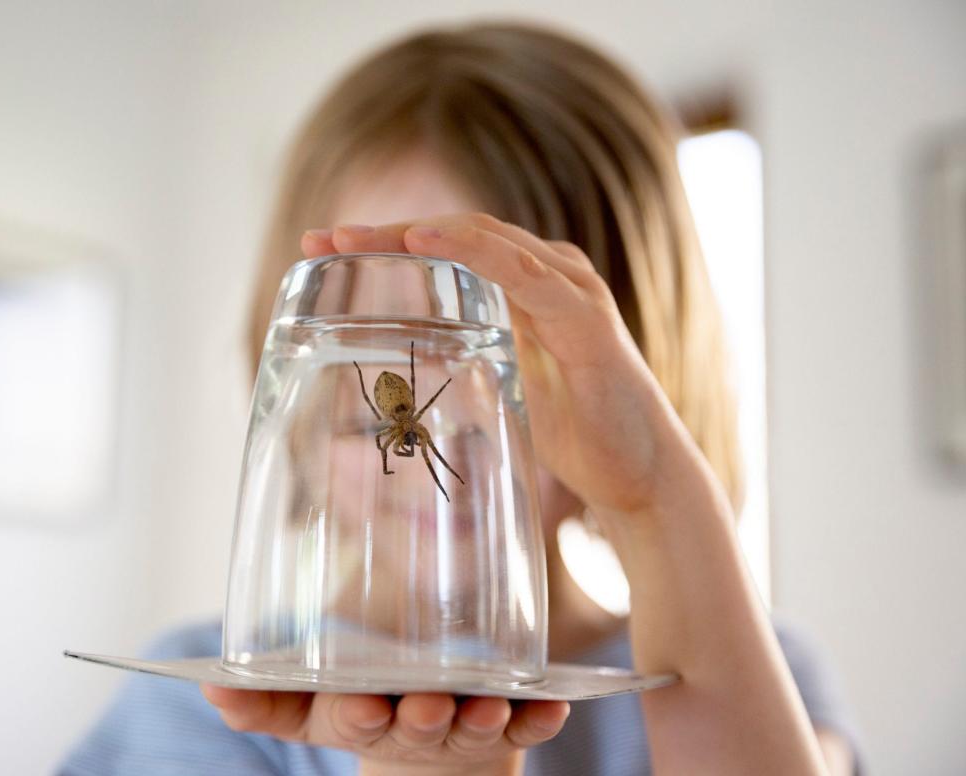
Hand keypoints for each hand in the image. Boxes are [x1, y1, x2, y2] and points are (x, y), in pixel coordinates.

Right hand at [200, 686, 568, 772]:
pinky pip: (533, 723)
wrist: (431, 742)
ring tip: (495, 707)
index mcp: (364, 717)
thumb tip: (206, 684)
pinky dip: (543, 717)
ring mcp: (466, 725)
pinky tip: (557, 705)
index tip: (360, 704)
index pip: (353, 718)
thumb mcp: (309, 709)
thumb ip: (263, 698)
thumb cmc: (365, 706)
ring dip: (486, 718)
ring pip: (476, 724)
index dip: (356, 713)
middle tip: (430, 704)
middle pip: (419, 723)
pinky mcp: (510, 722)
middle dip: (424, 717)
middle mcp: (416, 725)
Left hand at [302, 214, 691, 514]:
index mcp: (528, 286)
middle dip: (387, 232)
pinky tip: (429, 242)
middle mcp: (551, 274)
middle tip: (322, 238)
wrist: (642, 475)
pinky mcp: (588, 320)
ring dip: (418, 232)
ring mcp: (572, 291)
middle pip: (458, 233)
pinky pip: (527, 276)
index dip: (387, 241)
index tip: (322, 247)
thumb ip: (462, 360)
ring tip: (358, 237)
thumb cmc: (577, 431)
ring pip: (486, 241)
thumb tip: (405, 362)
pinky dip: (477, 254)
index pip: (449, 245)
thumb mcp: (501, 385)